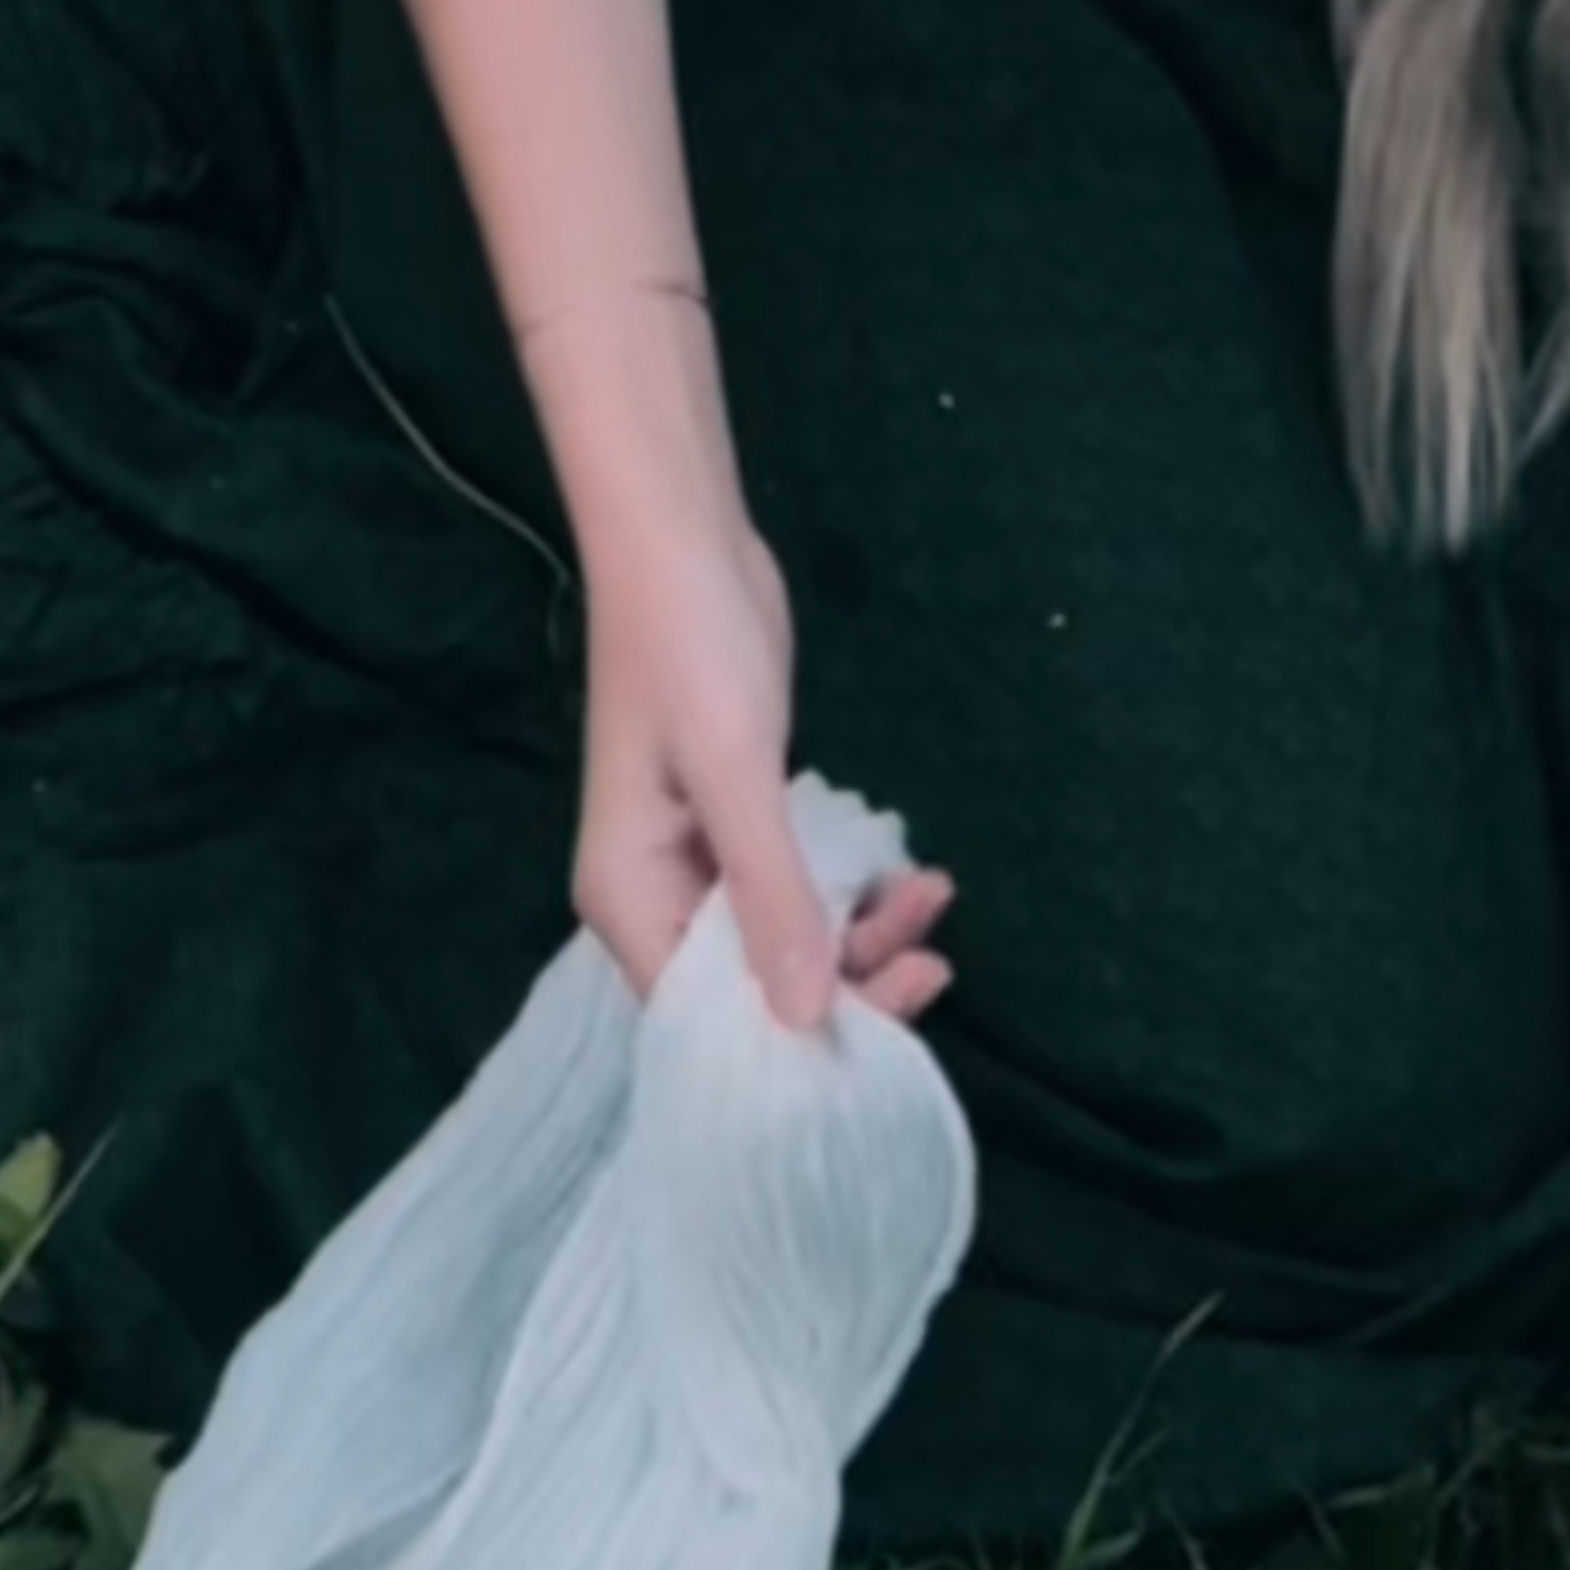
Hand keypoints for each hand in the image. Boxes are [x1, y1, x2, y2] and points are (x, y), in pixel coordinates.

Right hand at [575, 515, 957, 1039]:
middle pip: (754, 986)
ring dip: (863, 931)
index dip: (800, 1034)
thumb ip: (770, 896)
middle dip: (849, 980)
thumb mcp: (734, 773)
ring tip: (932, 893)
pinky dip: (851, 889)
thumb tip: (806, 1020)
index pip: (712, 1019)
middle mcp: (658, 897)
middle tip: (937, 956)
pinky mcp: (738, 818)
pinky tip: (907, 872)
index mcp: (631, 903)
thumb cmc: (690, 650)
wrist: (682, 535)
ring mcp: (698, 858)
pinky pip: (797, 886)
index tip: (896, 1011)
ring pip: (786, 938)